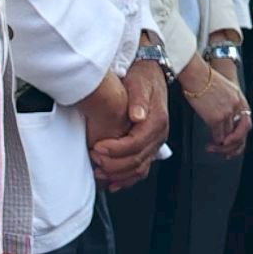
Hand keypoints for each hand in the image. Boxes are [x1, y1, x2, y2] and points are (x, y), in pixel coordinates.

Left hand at [91, 58, 168, 190]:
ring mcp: (155, 142)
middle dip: (113, 164)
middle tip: (93, 158)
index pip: (135, 144)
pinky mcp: (149, 146)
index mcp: (157, 121)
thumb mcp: (139, 82)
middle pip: (137, 160)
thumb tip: (137, 115)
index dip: (115, 150)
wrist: (152, 72)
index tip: (97, 147)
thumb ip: (138, 99)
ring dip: (118, 174)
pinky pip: (141, 168)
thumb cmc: (144, 77)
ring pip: (139, 168)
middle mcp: (158, 135)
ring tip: (99, 172)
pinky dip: (127, 178)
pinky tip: (113, 182)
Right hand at [184, 59, 251, 154]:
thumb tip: (225, 116)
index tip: (236, 141)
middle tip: (226, 150)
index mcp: (239, 99)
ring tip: (214, 147)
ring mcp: (227, 113)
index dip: (242, 134)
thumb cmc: (205, 79)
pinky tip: (211, 143)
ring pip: (229, 136)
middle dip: (233, 144)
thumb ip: (228, 102)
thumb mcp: (225, 88)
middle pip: (239, 132)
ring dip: (222, 145)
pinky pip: (219, 136)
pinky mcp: (216, 118)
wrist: (196, 74)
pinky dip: (216, 142)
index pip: (246, 121)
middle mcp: (236, 107)